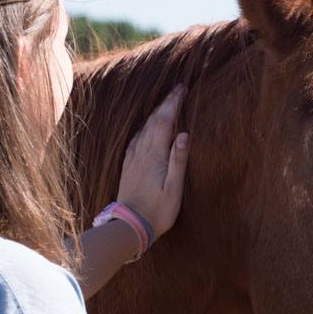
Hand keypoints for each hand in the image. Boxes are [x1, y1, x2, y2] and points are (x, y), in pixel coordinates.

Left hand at [116, 84, 189, 240]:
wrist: (129, 226)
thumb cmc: (157, 211)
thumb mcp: (174, 188)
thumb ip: (178, 160)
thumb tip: (184, 133)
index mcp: (155, 155)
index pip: (165, 121)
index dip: (173, 102)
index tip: (182, 87)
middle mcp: (142, 152)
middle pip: (154, 120)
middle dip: (166, 103)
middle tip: (177, 89)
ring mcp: (133, 159)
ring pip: (144, 128)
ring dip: (155, 113)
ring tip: (165, 103)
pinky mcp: (128, 167)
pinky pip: (135, 140)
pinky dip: (143, 128)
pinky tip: (145, 128)